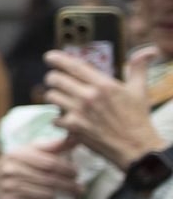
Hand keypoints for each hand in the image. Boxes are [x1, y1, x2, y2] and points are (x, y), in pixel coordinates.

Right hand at [0, 138, 81, 198]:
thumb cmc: (13, 166)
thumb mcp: (26, 152)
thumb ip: (50, 146)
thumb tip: (75, 138)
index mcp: (17, 154)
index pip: (49, 162)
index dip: (67, 169)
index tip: (76, 173)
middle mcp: (11, 170)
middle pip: (49, 180)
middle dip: (68, 185)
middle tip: (79, 188)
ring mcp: (8, 187)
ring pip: (45, 194)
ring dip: (59, 196)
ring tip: (67, 195)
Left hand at [43, 48, 165, 170]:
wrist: (135, 147)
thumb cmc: (137, 119)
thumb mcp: (139, 90)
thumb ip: (138, 68)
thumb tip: (149, 51)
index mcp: (104, 84)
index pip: (74, 66)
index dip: (58, 59)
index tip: (49, 57)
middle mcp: (89, 96)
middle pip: (56, 79)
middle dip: (53, 78)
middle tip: (55, 80)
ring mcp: (79, 112)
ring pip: (51, 96)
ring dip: (54, 96)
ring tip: (61, 98)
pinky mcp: (73, 127)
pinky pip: (54, 118)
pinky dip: (58, 119)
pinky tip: (66, 119)